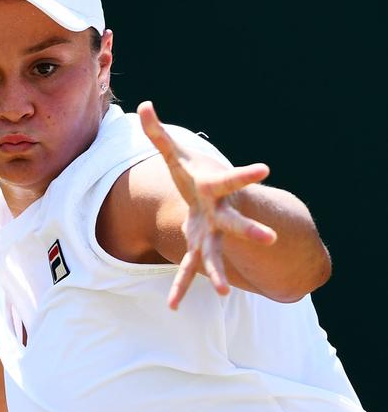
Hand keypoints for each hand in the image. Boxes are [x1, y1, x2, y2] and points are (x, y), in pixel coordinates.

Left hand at [137, 101, 276, 308]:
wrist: (208, 200)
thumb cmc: (193, 174)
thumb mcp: (174, 154)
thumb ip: (157, 132)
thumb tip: (142, 105)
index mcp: (213, 188)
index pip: (232, 179)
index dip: (246, 174)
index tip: (265, 169)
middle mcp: (219, 214)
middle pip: (236, 224)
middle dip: (250, 231)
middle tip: (269, 240)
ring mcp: (212, 234)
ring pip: (216, 255)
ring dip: (218, 273)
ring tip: (222, 294)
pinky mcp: (199, 248)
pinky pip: (189, 270)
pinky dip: (180, 287)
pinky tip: (171, 306)